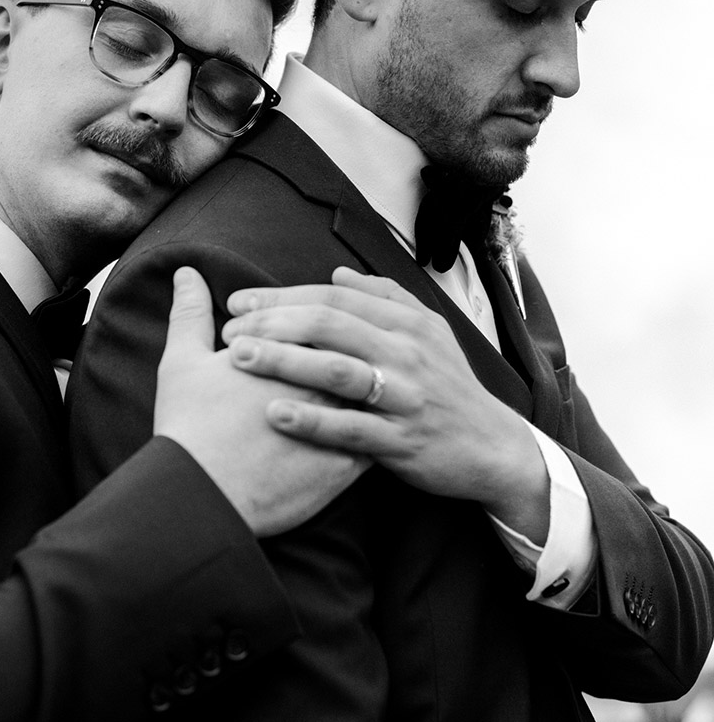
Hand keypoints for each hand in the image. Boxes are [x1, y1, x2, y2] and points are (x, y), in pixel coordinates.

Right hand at [153, 267, 366, 536]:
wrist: (201, 494)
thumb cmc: (190, 426)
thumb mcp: (183, 360)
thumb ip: (190, 312)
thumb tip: (186, 272)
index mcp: (290, 350)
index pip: (320, 322)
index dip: (308, 323)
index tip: (297, 333)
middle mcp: (324, 382)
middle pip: (353, 355)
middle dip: (348, 353)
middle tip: (332, 362)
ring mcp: (340, 424)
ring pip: (372, 399)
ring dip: (368, 393)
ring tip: (358, 395)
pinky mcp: (347, 467)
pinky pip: (375, 445)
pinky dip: (371, 437)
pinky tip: (363, 436)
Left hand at [221, 266, 548, 540]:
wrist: (492, 447)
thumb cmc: (449, 387)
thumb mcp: (429, 332)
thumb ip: (384, 298)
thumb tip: (337, 274)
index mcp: (408, 323)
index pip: (335, 297)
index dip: (283, 296)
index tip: (239, 302)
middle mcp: (408, 353)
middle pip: (331, 325)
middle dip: (273, 322)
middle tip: (230, 329)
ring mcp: (406, 397)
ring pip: (338, 371)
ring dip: (283, 362)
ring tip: (239, 359)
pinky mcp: (403, 441)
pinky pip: (351, 429)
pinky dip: (312, 421)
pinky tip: (273, 414)